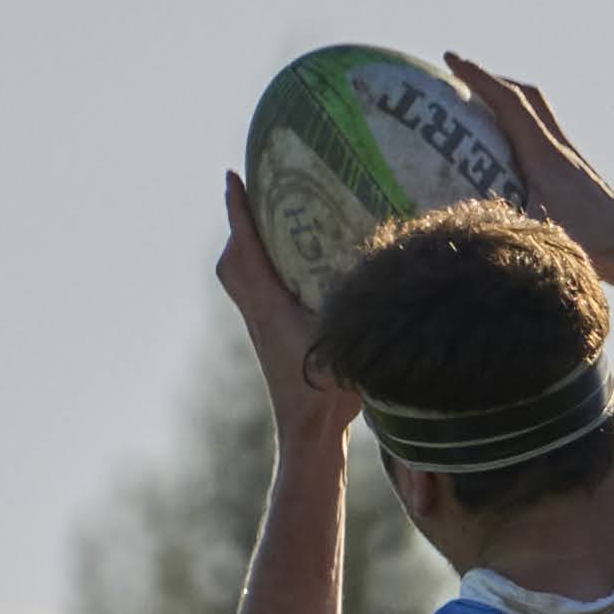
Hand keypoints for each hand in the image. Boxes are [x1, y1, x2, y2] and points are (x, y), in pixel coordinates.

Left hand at [215, 173, 354, 443]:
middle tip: (252, 195)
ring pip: (238, 279)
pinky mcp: (267, 340)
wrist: (306, 437)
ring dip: (246, 249)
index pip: (246, 249)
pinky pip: (252, 293)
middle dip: (239, 226)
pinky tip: (291, 271)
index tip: (232, 176)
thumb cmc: (328, 394)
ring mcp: (259, 329)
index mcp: (269, 306)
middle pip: (233, 262)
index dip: (239, 211)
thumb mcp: (345, 340)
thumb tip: (380, 265)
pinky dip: (259, 270)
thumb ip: (357, 307)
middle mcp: (256, 314)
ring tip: (269, 227)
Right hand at [443, 56, 613, 288]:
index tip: (450, 59)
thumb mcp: (537, 236)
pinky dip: (523, 133)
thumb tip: (457, 222)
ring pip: (540, 115)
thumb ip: (500, 224)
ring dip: (511, 104)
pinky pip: (546, 139)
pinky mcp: (578, 177)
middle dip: (493, 82)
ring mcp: (572, 161)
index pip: (510, 102)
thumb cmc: (592, 246)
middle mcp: (560, 150)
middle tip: (462, 80)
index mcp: (546, 156)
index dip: (478, 78)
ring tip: (482, 113)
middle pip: (528, 98)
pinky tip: (510, 157)